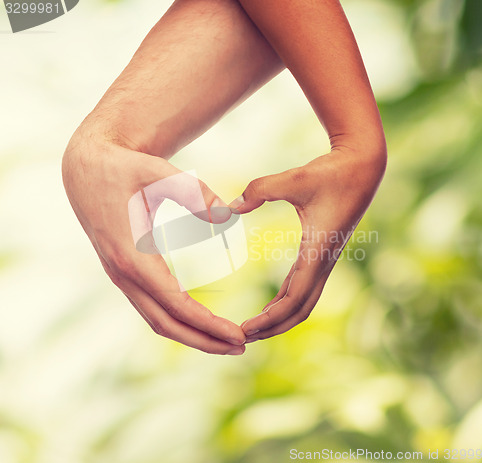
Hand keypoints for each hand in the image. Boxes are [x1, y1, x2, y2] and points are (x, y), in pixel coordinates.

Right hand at [62, 132, 245, 354]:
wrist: (87, 167)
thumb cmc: (124, 167)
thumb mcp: (159, 172)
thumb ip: (194, 192)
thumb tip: (229, 216)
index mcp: (131, 255)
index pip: (175, 303)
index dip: (208, 324)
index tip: (238, 336)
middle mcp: (123, 273)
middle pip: (166, 323)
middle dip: (204, 340)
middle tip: (241, 347)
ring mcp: (120, 276)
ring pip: (156, 320)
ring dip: (191, 335)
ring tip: (225, 342)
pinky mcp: (124, 272)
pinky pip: (151, 307)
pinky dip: (177, 320)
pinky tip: (199, 320)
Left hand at [230, 146, 385, 341]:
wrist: (362, 166)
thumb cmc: (332, 172)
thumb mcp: (294, 179)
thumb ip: (260, 190)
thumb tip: (230, 207)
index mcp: (318, 252)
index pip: (293, 299)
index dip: (269, 319)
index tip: (244, 330)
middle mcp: (324, 262)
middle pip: (299, 310)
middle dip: (273, 327)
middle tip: (242, 338)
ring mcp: (325, 259)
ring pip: (304, 301)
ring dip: (280, 317)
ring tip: (254, 328)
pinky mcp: (321, 252)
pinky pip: (304, 286)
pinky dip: (286, 300)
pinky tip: (271, 304)